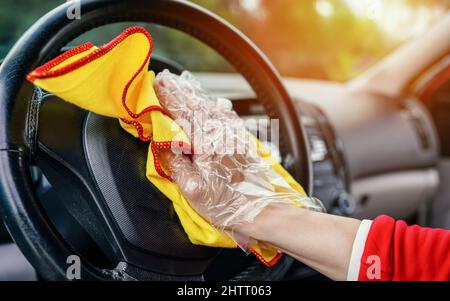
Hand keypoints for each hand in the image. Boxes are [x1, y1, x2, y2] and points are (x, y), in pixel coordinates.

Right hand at [156, 70, 322, 237]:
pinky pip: (225, 115)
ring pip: (211, 107)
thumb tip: (165, 144)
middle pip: (197, 105)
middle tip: (166, 79)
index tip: (158, 84)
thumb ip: (176, 162)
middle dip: (180, 91)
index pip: (183, 112)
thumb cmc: (224, 203)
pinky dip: (212, 106)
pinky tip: (210, 104)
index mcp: (206, 142)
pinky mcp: (241, 140)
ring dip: (195, 96)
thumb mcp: (192, 188)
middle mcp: (221, 133)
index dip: (169, 97)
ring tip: (182, 87)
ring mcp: (233, 134)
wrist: (258, 209)